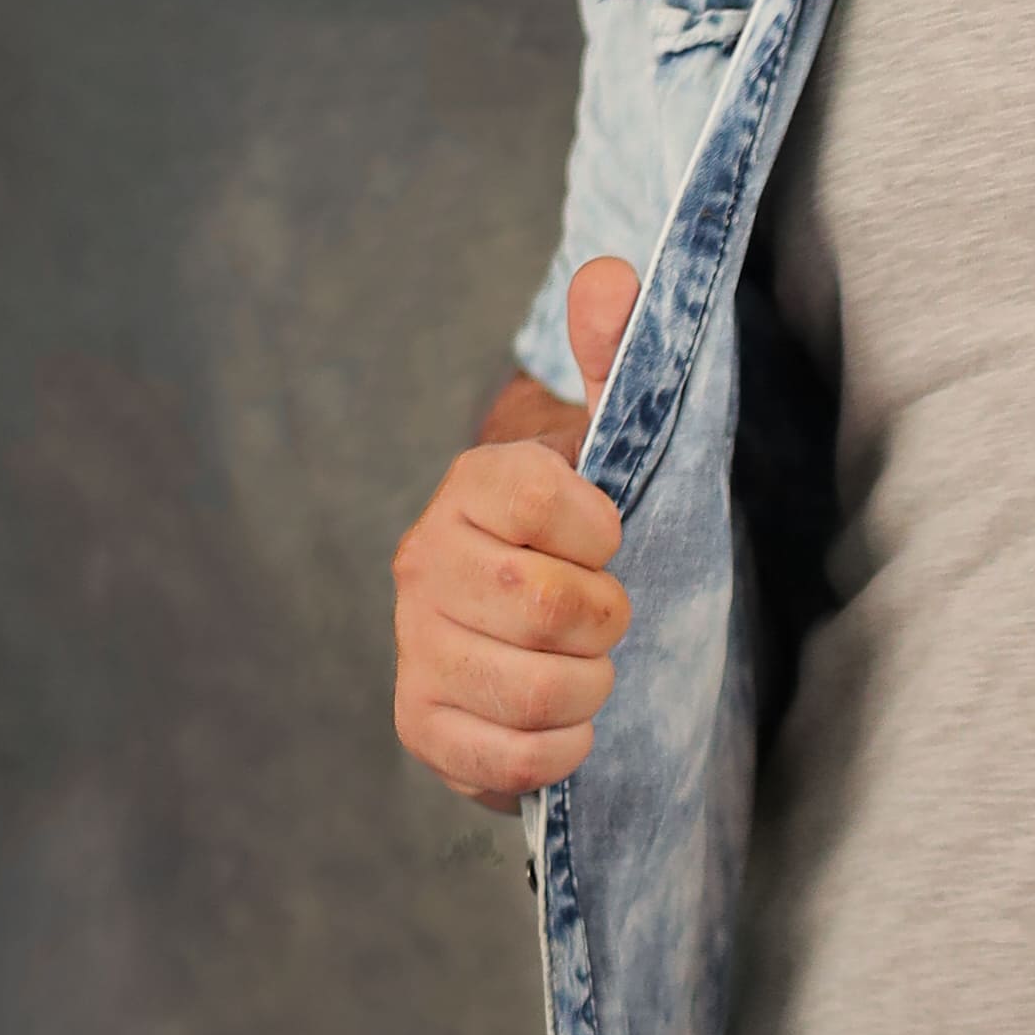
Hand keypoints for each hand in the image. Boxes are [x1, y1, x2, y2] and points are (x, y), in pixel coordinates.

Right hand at [391, 256, 637, 803]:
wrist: (553, 635)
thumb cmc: (590, 539)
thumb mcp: (616, 446)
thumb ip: (619, 360)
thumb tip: (609, 276)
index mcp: (471, 486)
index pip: (537, 494)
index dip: (599, 527)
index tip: (611, 535)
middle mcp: (425, 563)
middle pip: (544, 603)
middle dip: (606, 618)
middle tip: (610, 614)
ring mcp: (416, 648)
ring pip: (533, 684)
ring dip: (590, 687)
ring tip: (589, 670)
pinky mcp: (422, 726)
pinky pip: (507, 758)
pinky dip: (559, 749)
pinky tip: (566, 725)